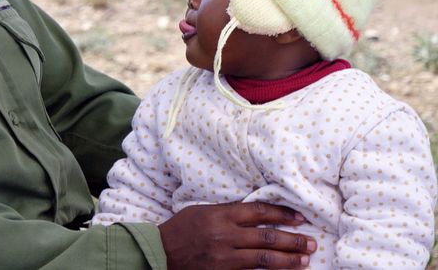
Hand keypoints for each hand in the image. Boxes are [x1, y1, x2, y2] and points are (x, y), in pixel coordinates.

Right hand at [158, 202, 316, 268]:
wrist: (160, 253)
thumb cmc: (181, 229)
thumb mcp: (202, 212)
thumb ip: (228, 213)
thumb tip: (257, 214)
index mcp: (220, 215)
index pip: (259, 212)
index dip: (282, 214)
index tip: (299, 218)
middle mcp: (225, 235)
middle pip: (267, 237)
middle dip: (294, 240)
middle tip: (312, 243)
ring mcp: (225, 257)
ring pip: (265, 258)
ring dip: (288, 260)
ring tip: (305, 259)